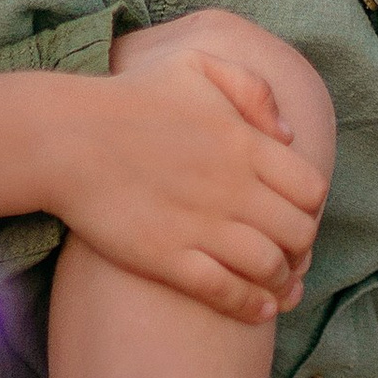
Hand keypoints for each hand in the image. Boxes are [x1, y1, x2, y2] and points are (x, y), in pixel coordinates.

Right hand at [51, 33, 327, 325]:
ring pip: (269, 268)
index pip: (311, 191)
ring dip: (281, 283)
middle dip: (300, 249)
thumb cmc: (130, 99)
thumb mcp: (197, 66)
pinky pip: (225, 292)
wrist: (66, 137)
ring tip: (277, 288)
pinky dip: (250, 306)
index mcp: (246, 144)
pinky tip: (259, 311)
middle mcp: (233, 188)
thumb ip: (253, 90)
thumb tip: (287, 135)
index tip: (295, 215)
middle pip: (298, 234)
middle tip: (288, 255)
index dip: (310, 209)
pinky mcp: (167, 258)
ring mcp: (201, 226)